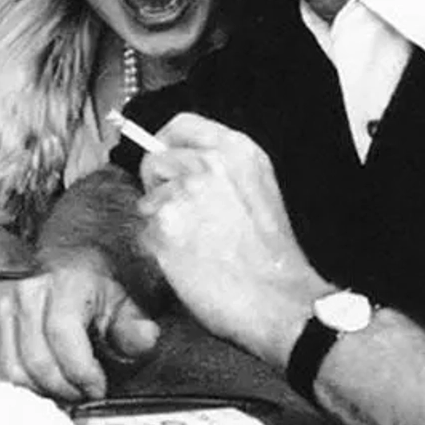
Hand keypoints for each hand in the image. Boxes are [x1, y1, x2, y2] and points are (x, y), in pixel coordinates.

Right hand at [0, 243, 162, 401]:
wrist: (62, 280)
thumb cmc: (95, 300)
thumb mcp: (123, 310)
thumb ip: (135, 329)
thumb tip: (146, 337)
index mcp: (65, 283)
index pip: (63, 335)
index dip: (81, 372)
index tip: (98, 388)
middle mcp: (27, 292)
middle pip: (37, 361)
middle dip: (64, 389)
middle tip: (82, 396)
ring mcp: (1, 308)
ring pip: (14, 372)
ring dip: (42, 392)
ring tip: (63, 391)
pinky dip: (21, 388)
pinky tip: (41, 385)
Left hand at [135, 113, 326, 363]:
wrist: (279, 299)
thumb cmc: (271, 254)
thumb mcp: (259, 188)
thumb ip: (221, 168)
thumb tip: (181, 162)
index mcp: (235, 150)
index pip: (180, 125)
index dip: (166, 144)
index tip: (166, 162)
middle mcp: (206, 164)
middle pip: (155, 161)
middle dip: (160, 188)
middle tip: (186, 218)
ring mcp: (182, 192)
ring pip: (148, 201)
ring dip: (161, 222)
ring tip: (197, 245)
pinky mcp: (163, 224)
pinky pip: (145, 233)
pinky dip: (160, 249)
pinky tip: (188, 262)